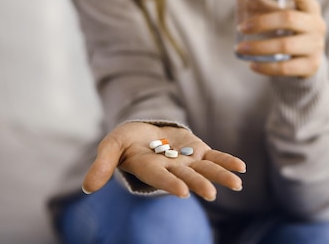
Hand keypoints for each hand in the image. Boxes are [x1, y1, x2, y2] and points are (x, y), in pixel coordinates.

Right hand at [82, 122, 245, 200]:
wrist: (144, 134)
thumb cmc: (125, 142)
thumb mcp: (111, 147)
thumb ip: (102, 165)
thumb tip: (87, 188)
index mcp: (150, 168)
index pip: (161, 178)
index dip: (171, 184)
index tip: (182, 192)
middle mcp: (171, 169)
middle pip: (186, 177)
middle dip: (199, 184)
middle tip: (211, 194)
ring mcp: (187, 161)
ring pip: (205, 170)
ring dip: (220, 176)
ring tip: (237, 184)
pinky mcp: (198, 151)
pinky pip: (215, 158)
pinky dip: (227, 162)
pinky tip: (241, 168)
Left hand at [227, 0, 325, 77]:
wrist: (306, 57)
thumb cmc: (287, 27)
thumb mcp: (275, 11)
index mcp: (309, 6)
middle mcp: (316, 24)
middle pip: (289, 19)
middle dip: (262, 22)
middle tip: (240, 27)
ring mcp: (316, 45)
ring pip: (286, 45)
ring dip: (259, 47)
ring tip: (240, 48)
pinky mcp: (311, 65)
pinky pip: (287, 68)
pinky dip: (267, 67)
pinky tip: (252, 65)